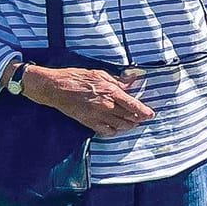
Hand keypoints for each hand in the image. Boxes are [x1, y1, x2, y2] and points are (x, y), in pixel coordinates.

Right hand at [21, 63, 154, 137]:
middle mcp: (106, 106)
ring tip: (132, 122)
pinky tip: (116, 127)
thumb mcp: (100, 74)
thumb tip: (133, 79)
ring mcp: (97, 116)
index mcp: (111, 92)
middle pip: (129, 117)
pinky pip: (106, 131)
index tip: (151, 114)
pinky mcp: (88, 122)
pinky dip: (114, 131)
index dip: (144, 111)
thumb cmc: (77, 78)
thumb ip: (118, 80)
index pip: (133, 105)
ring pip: (120, 126)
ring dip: (129, 125)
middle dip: (138, 118)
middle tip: (142, 118)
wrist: (55, 88)